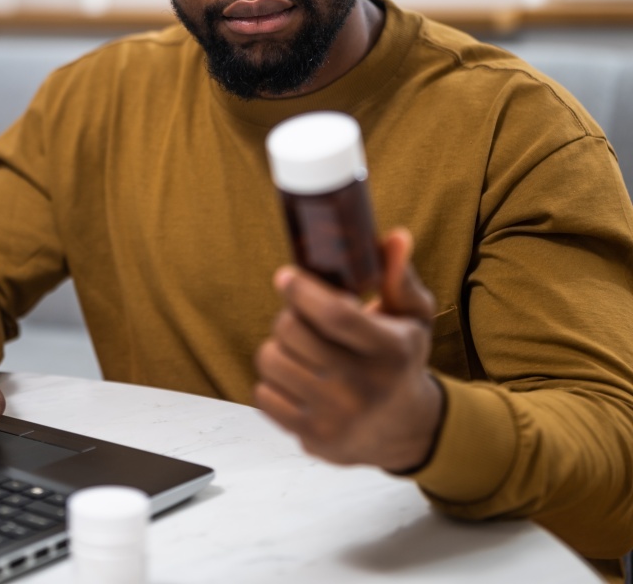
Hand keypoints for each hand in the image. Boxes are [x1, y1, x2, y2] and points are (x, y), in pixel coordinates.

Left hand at [253, 228, 443, 471]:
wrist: (406, 431)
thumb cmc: (400, 362)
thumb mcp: (412, 319)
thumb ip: (399, 277)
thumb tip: (396, 236)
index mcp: (390, 351)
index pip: (335, 315)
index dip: (302, 290)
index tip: (286, 275)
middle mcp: (363, 387)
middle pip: (292, 331)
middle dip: (290, 315)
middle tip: (302, 318)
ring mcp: (335, 416)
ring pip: (271, 359)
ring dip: (278, 346)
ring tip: (300, 349)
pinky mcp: (312, 437)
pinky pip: (262, 394)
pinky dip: (272, 380)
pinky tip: (296, 378)